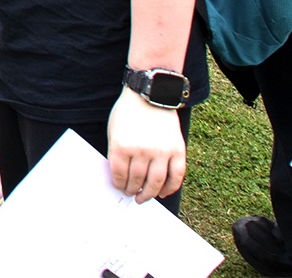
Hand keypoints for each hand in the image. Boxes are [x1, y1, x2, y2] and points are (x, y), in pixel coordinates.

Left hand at [107, 86, 186, 202]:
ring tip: (144, 197)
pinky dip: (171, 188)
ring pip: (156, 182)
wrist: (151, 95)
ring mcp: (162, 151)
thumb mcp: (114, 131)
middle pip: (137, 181)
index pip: (119, 175)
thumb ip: (116, 153)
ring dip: (149, 194)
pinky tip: (163, 192)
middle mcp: (142, 150)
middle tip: (132, 194)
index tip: (120, 188)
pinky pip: (177, 176)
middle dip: (133, 190)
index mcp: (122, 145)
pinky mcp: (178, 150)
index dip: (119, 185)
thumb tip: (120, 177)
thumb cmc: (128, 113)